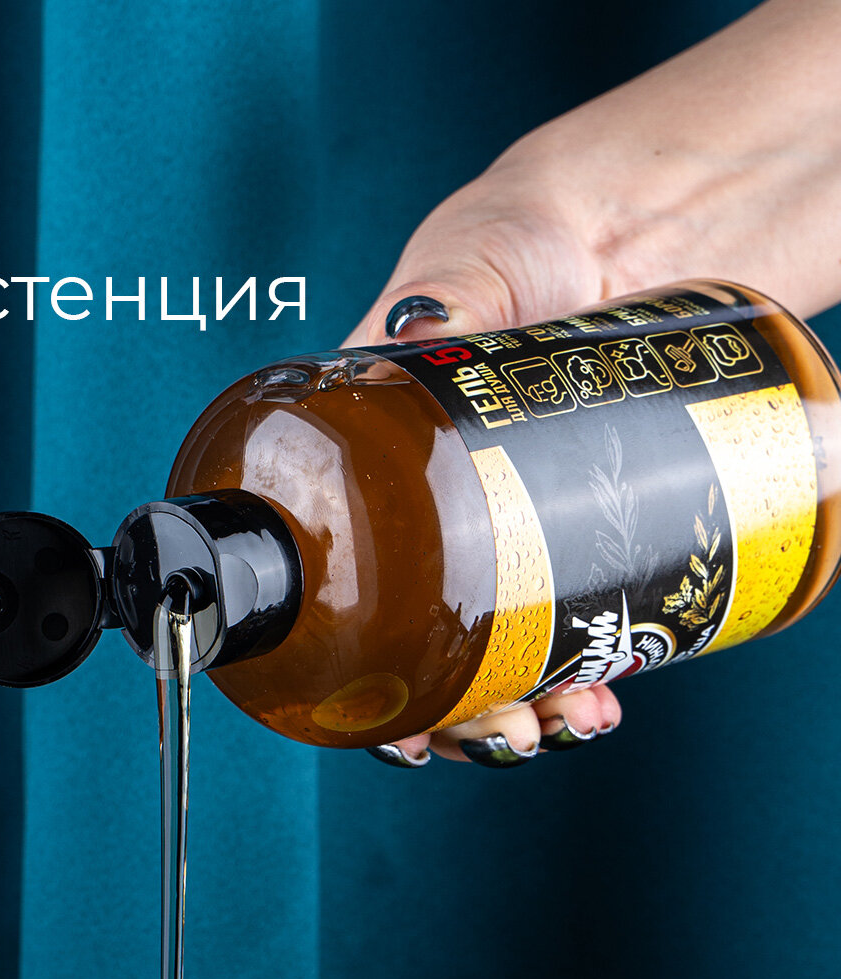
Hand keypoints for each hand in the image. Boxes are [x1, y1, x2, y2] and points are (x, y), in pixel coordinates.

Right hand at [349, 0, 840, 766]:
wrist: (667, 208)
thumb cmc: (548, 216)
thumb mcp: (478, 248)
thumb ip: (443, 290)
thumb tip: (412, 339)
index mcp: (386, 446)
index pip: (352, 566)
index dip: (362, 658)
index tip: (389, 713)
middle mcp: (448, 496)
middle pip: (431, 630)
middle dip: (455, 703)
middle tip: (494, 728)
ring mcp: (526, 513)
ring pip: (508, 638)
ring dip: (527, 698)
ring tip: (566, 714)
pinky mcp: (602, 516)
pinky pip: (588, 609)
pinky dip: (595, 660)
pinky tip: (610, 682)